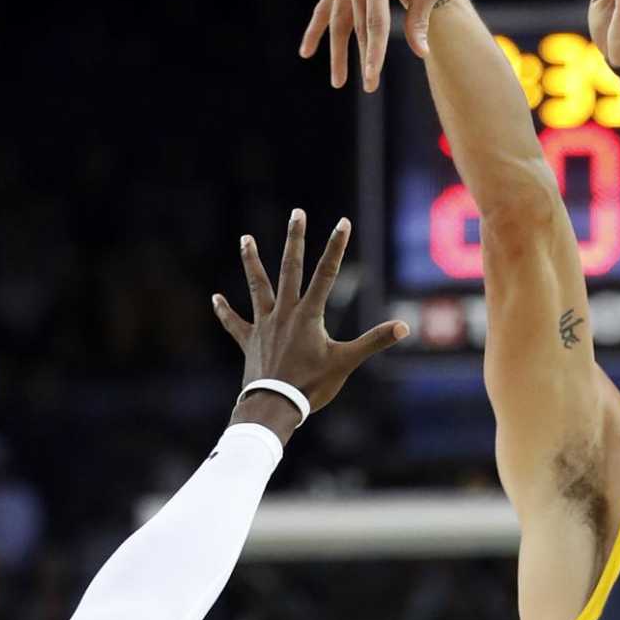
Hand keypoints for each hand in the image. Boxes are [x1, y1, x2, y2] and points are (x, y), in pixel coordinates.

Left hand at [211, 210, 407, 413]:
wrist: (274, 405)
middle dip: (295, 239)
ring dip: (251, 261)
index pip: (326, 273)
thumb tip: (404, 327)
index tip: (342, 222)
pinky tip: (216, 298)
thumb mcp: (346, 362)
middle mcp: (284, 312)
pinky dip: (225, 311)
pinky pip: (235, 323)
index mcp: (308, 314)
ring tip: (245, 238)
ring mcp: (264, 325)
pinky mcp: (250, 341)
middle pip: (290, 268)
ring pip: (257, 286)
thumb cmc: (311, 385)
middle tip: (297, 213)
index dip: (336, 247)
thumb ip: (374, 341)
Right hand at [299, 0, 457, 91]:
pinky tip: (306, 52)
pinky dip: (315, 29)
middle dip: (362, 58)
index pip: (375, 23)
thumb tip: (420, 52)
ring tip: (338, 81)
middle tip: (369, 88)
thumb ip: (419, 20)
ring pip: (339, 21)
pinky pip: (324, 7)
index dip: (375, 53)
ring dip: (337, 52)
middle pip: (357, 26)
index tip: (372, 78)